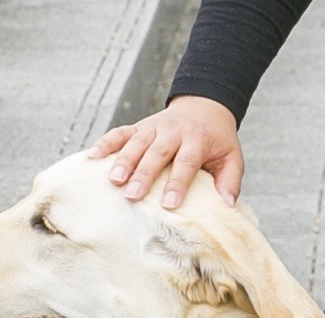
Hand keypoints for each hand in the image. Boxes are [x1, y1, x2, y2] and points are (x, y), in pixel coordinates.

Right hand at [88, 96, 244, 208]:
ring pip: (136, 142)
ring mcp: (154, 127)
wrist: (205, 106)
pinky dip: (106, 142)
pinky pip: (120, 132)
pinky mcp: (140, 126)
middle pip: (157, 153)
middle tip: (132, 195)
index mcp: (197, 140)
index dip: (177, 183)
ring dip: (123, 161)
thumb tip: (227, 205)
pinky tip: (92, 156)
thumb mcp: (232, 158)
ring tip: (112, 180)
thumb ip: (230, 181)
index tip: (169, 203)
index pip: (186, 163)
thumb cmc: (218, 140)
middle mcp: (173, 131)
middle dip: (144, 174)